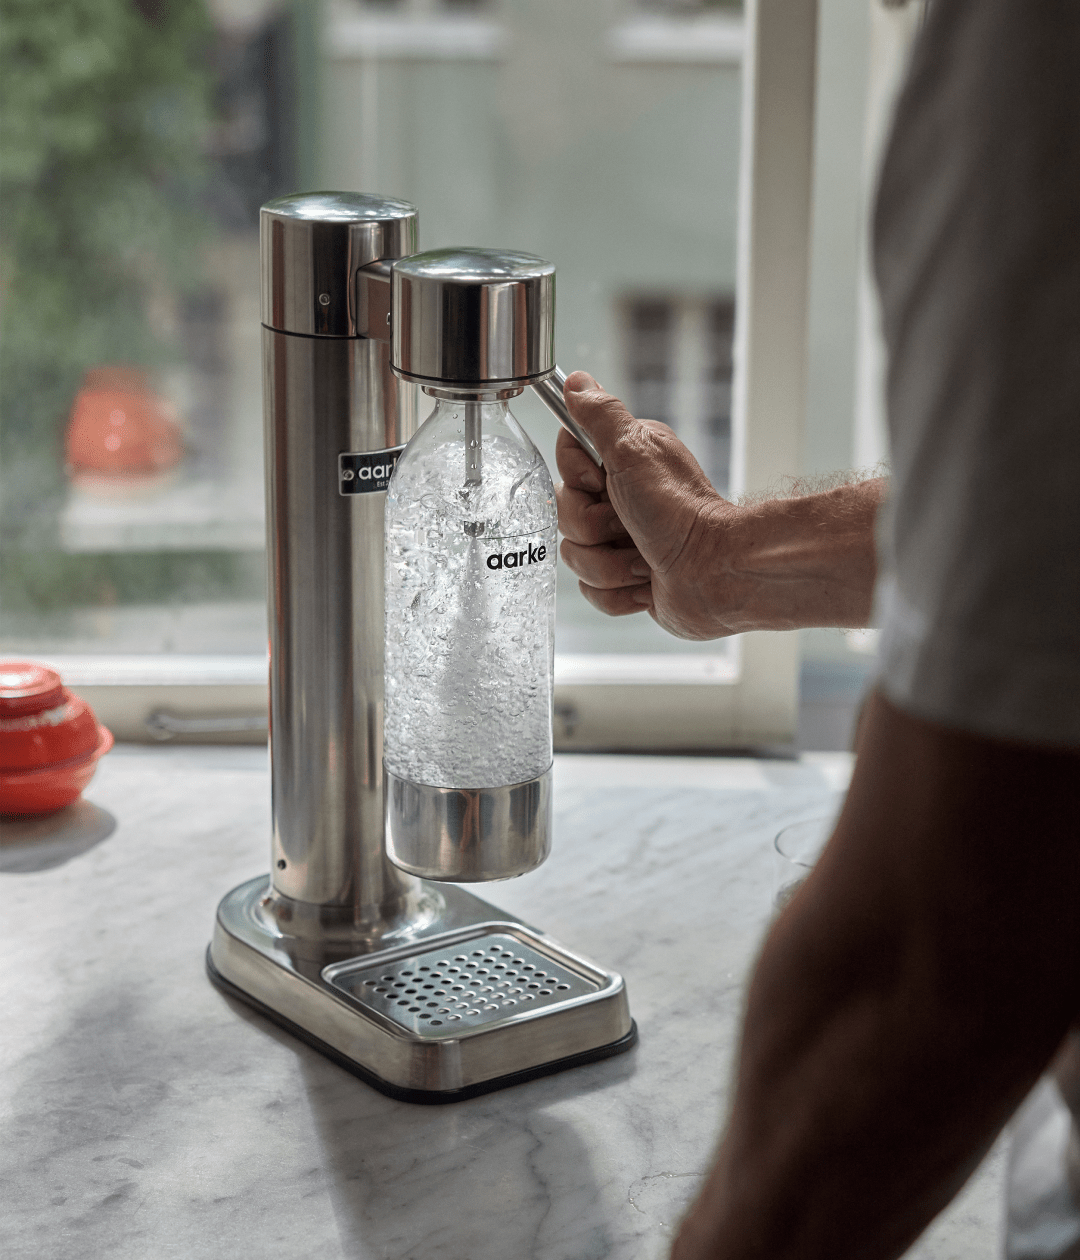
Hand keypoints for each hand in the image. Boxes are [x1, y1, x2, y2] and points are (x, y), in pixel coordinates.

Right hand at [555, 371, 742, 639]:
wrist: (715, 574)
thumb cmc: (681, 514)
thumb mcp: (634, 452)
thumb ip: (601, 416)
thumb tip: (577, 382)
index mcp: (624, 463)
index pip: (565, 468)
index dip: (580, 483)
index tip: (605, 485)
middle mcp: (622, 499)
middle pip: (565, 517)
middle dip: (594, 531)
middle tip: (629, 526)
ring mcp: (624, 541)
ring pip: (576, 557)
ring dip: (609, 566)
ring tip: (644, 561)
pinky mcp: (627, 580)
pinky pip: (591, 592)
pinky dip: (618, 594)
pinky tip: (646, 584)